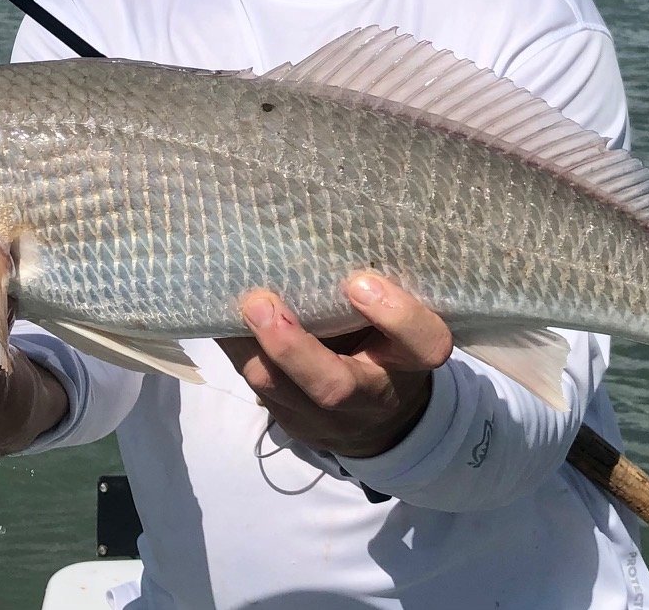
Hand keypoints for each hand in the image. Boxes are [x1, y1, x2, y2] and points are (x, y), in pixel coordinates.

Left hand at [218, 273, 452, 458]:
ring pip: (279, 392)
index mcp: (410, 362)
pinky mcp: (290, 422)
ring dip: (249, 346)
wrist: (377, 422)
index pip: (424, 344)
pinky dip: (237, 348)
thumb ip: (383, 289)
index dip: (396, 315)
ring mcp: (325, 420)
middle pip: (334, 387)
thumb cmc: (389, 345)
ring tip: (233, 303)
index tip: (360, 281)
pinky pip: (257, 389)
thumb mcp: (400, 323)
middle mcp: (369, 397)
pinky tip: (224, 314)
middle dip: (291, 347)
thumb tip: (334, 226)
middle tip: (260, 303)